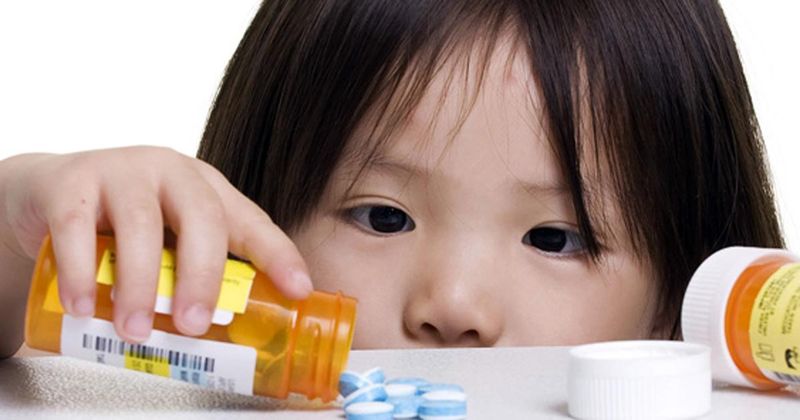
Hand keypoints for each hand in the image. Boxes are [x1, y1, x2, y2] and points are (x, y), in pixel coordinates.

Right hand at [1, 146, 311, 342]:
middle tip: (196, 324)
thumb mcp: (167, 243)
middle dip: (204, 275)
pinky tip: (83, 306)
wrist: (44, 196)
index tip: (298, 290)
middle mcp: (170, 172)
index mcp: (205, 189)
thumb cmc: (120, 226)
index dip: (277, 255)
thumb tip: (224, 337)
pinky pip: (77, 228)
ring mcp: (120, 170)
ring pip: (141, 225)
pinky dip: (81, 272)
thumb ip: (191, 275)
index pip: (250, 221)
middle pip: (202, 217)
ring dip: (139, 285)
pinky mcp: (69, 183)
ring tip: (135, 330)